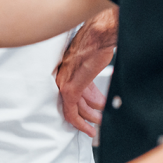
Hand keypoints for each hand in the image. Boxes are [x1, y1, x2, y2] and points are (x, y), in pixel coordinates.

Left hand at [56, 6, 117, 136]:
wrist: (99, 34)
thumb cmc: (97, 40)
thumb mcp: (94, 60)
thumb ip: (91, 75)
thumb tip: (98, 86)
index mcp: (68, 68)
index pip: (74, 92)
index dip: (85, 104)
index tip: (92, 110)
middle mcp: (63, 76)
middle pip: (73, 102)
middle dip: (87, 115)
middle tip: (96, 122)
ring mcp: (65, 82)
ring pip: (74, 110)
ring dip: (88, 120)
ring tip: (98, 125)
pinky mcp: (70, 89)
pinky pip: (71, 112)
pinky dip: (80, 123)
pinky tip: (89, 129)